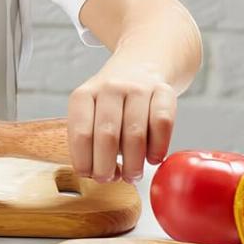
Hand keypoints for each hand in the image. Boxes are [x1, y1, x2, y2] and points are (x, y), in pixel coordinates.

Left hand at [67, 55, 176, 183]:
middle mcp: (109, 88)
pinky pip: (162, 124)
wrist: (140, 63)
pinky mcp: (164, 92)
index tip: (88, 175)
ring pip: (135, 133)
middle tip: (110, 180)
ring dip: (134, 163)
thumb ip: (90, 138)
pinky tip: (153, 158)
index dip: (84, 160)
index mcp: (84, 94)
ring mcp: (137, 88)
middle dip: (107, 166)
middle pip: (107, 135)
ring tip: (132, 175)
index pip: (80, 132)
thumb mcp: (89, 110)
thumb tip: (95, 173)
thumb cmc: (110, 100)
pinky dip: (158, 148)